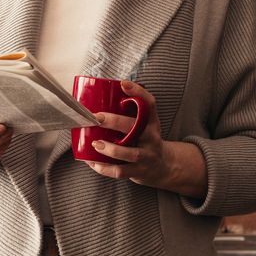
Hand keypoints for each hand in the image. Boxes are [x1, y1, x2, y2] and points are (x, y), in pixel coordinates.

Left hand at [84, 80, 205, 197]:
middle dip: (115, 122)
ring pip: (130, 154)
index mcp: (151, 123)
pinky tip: (91, 162)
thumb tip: (96, 97)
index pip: (150, 104)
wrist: (164, 167)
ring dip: (111, 149)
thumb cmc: (145, 140)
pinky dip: (103, 168)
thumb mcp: (144, 125)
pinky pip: (120, 172)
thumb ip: (128, 114)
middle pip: (136, 128)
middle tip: (96, 117)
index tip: (123, 83)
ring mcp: (146, 156)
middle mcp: (151, 138)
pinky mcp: (138, 172)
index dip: (138, 92)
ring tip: (95, 143)